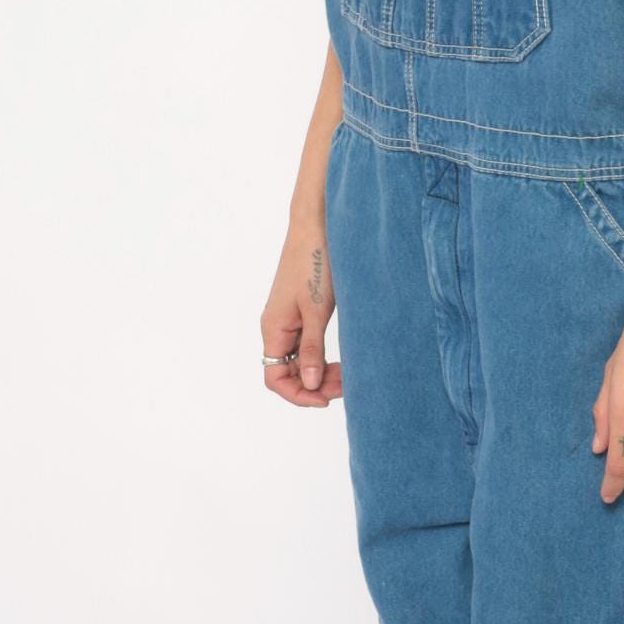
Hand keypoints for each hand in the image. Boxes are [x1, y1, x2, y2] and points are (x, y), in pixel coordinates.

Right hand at [261, 216, 340, 407]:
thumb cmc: (316, 262)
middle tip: (348, 386)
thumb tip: (310, 384)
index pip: (274, 378)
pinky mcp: (303, 312)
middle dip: (316, 385)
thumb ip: (312, 349)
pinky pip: (308, 346)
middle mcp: (277, 327)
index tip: (327, 398)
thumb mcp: (317, 310)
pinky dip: (324, 357)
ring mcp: (289, 320)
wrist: (318, 225)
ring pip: (300, 361)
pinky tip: (344, 359)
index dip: (299, 394)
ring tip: (350, 374)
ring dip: (322, 372)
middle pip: (288, 373)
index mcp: (273, 328)